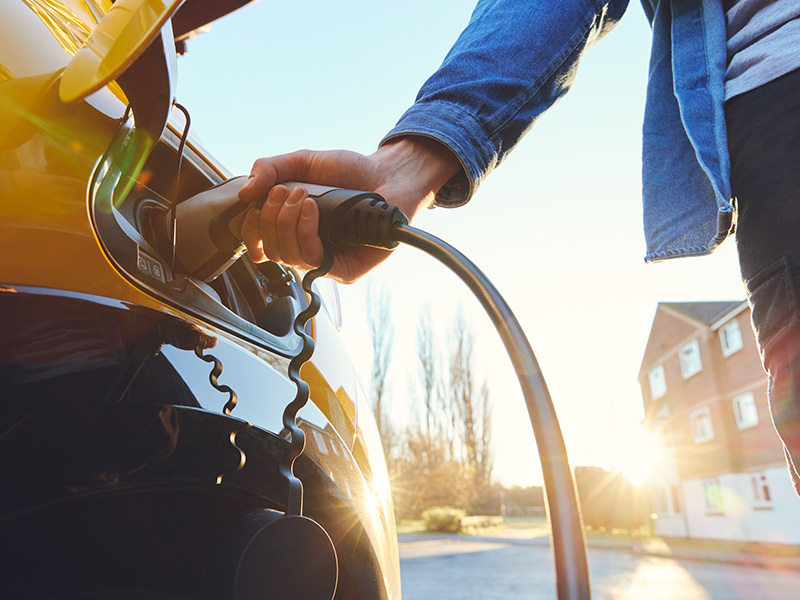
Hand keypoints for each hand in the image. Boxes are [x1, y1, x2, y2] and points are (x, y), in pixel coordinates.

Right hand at [238, 136, 460, 282]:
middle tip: (286, 191)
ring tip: (303, 196)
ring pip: (287, 257)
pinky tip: (313, 209)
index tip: (253, 207)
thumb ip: (270, 169)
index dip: (249, 231)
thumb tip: (244, 193)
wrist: (387, 174)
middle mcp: (306, 248)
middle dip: (271, 218)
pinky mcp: (344, 270)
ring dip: (286, 223)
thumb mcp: (303, 162)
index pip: (259, 245)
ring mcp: (325, 260)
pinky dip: (305, 232)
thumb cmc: (349, 171)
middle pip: (270, 250)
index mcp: (291, 228)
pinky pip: (313, 261)